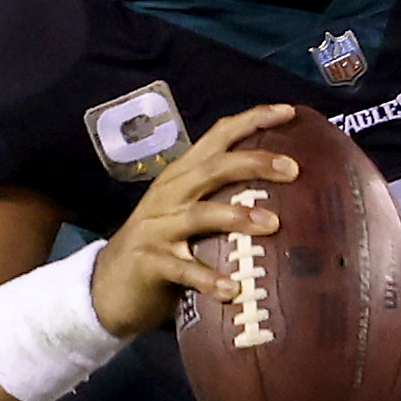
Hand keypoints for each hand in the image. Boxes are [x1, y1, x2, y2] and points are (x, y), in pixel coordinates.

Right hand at [85, 107, 299, 337]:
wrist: (107, 286)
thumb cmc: (162, 248)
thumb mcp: (189, 216)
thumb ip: (223, 201)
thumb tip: (288, 200)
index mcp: (182, 176)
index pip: (217, 137)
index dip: (252, 120)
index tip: (289, 111)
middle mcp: (169, 194)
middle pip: (213, 168)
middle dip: (254, 163)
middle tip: (293, 168)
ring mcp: (156, 227)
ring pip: (200, 214)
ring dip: (237, 216)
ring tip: (273, 223)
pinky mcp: (149, 262)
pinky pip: (182, 269)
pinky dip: (208, 279)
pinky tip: (233, 289)